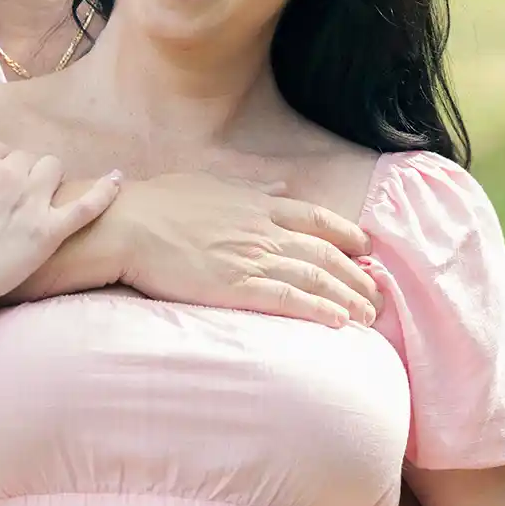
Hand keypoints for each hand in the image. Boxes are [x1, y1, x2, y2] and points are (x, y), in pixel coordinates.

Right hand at [0, 141, 120, 359]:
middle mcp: (6, 171)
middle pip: (25, 160)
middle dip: (19, 176)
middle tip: (9, 205)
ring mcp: (32, 199)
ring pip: (52, 171)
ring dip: (47, 182)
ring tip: (40, 202)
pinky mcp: (51, 230)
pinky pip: (87, 205)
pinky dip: (104, 191)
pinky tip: (116, 181)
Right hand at [87, 172, 379, 326]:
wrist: (127, 224)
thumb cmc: (158, 203)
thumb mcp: (210, 183)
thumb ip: (250, 188)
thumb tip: (280, 187)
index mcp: (257, 205)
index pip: (316, 218)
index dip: (346, 233)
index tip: (366, 248)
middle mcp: (263, 230)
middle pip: (325, 252)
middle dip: (356, 274)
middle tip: (377, 294)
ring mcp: (251, 258)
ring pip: (315, 278)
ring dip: (347, 297)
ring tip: (369, 315)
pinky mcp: (236, 286)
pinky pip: (288, 299)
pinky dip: (318, 309)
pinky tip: (338, 322)